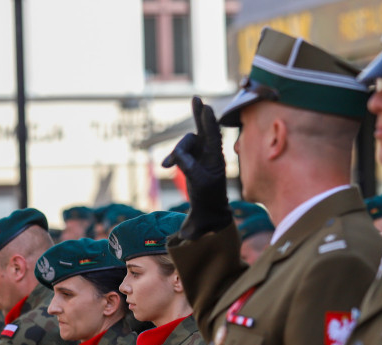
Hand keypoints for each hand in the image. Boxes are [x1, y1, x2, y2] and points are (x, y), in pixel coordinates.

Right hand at [162, 96, 230, 235]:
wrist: (207, 208)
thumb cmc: (207, 196)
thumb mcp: (198, 181)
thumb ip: (188, 166)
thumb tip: (176, 155)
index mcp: (216, 156)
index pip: (213, 134)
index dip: (208, 121)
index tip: (206, 107)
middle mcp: (209, 151)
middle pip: (198, 132)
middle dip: (197, 116)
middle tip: (196, 98)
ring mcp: (199, 154)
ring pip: (184, 143)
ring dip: (175, 153)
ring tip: (165, 166)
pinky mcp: (190, 159)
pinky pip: (179, 152)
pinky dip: (172, 157)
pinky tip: (165, 166)